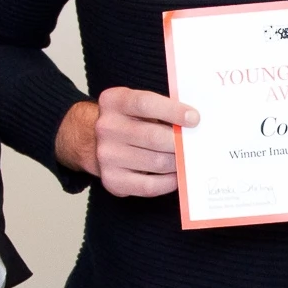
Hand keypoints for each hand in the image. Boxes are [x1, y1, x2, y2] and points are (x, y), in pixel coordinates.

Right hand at [55, 88, 198, 196]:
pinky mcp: (112, 180)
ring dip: (178, 162)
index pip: (145, 104)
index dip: (173, 111)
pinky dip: (169, 182)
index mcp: (113, 101)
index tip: (194, 119)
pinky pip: (149, 186)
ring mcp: (107, 156)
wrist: (91, 141)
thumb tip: (194, 123)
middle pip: (153, 136)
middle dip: (180, 142)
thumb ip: (160, 108)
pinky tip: (177, 174)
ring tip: (189, 158)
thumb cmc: (127, 120)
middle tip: (196, 144)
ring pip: (156, 162)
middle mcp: (106, 128)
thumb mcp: (135, 104)